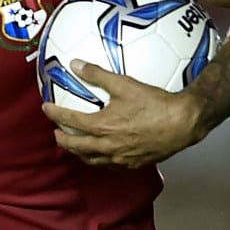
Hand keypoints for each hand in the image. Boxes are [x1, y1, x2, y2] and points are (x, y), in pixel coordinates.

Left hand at [41, 59, 201, 167]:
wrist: (183, 123)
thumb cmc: (154, 103)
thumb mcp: (124, 84)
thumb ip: (97, 74)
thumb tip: (76, 64)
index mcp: (101, 127)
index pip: (69, 121)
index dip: (55, 114)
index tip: (46, 108)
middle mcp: (107, 146)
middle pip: (76, 147)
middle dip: (63, 140)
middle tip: (57, 132)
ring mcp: (120, 158)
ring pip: (92, 159)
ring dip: (80, 152)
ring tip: (77, 145)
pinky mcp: (134, 164)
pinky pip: (110, 165)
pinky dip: (101, 159)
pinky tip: (104, 153)